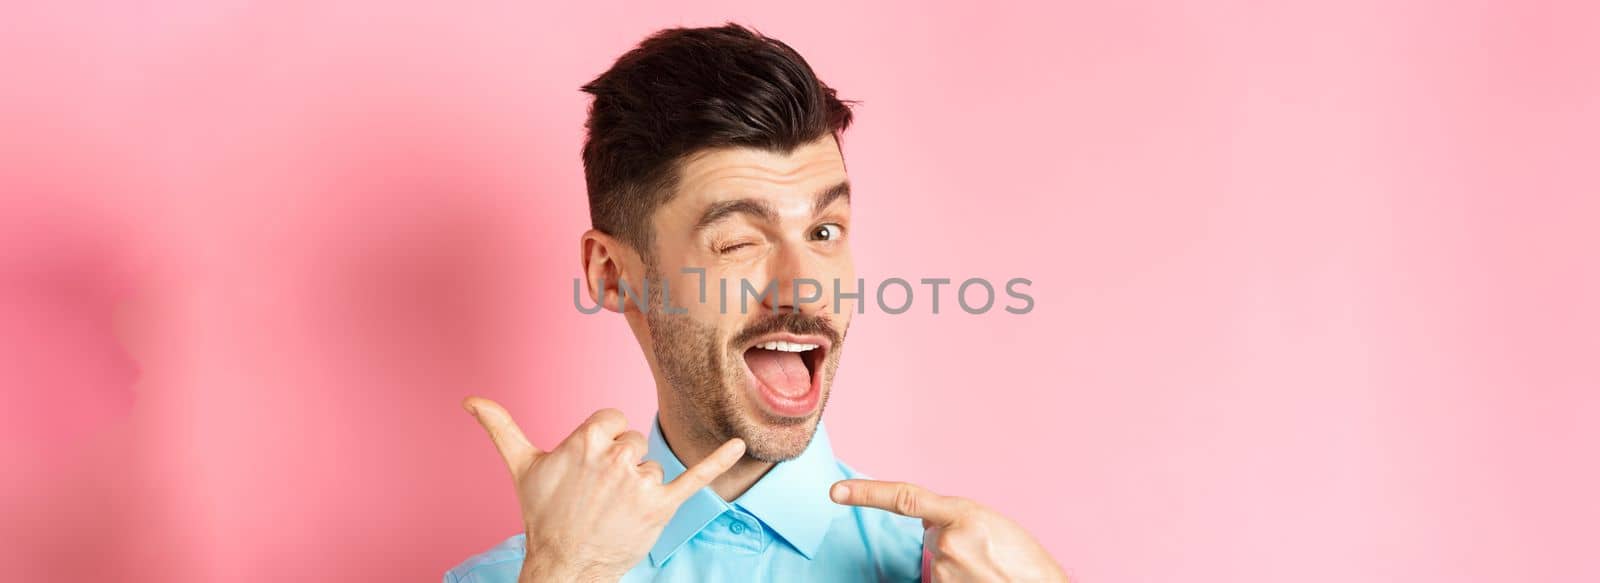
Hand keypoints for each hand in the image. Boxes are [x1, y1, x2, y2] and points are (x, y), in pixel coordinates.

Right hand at [464, 397, 745, 582]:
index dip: (602, 440)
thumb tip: (469, 399)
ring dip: (637, 486)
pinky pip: (694, 477)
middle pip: (632, 441)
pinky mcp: (661, 506)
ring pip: (650, 466)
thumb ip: (500, 428)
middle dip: (619, 464)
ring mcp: (639, 482)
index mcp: (585, 441)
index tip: (589, 464)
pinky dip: (719, 460)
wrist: (564, 565)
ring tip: (614, 510)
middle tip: (598, 494)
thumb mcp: (521, 467)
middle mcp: (614, 457)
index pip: (611, 419)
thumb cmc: (543, 515)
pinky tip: (740, 445)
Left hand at [831, 479, 1067, 582]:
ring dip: (957, 564)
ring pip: (937, 562)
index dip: (867, 494)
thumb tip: (928, 527)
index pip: (905, 498)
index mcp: (964, 514)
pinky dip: (959, 580)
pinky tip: (982, 580)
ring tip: (989, 570)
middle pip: (931, 538)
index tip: (837, 492)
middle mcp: (948, 542)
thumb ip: (955, 519)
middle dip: (949, 541)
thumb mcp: (992, 525)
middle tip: (984, 554)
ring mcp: (945, 571)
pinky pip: (941, 581)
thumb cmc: (1026, 561)